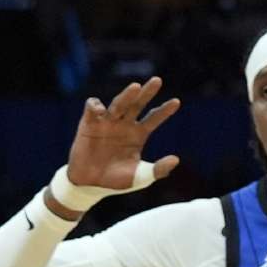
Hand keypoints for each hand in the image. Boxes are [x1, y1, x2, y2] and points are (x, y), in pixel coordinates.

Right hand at [66, 76, 180, 188]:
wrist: (90, 185)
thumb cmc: (116, 181)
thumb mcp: (141, 177)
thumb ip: (158, 169)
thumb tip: (176, 159)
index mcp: (138, 134)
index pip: (154, 118)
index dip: (165, 111)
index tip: (177, 102)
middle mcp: (124, 125)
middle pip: (138, 105)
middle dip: (147, 93)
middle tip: (157, 80)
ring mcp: (107, 122)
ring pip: (119, 104)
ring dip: (127, 95)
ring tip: (136, 87)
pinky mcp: (89, 124)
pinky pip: (92, 108)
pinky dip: (95, 105)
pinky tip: (100, 110)